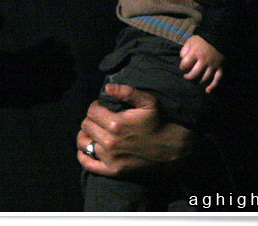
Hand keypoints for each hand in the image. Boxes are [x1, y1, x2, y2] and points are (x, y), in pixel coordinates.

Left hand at [77, 84, 194, 177]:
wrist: (174, 150)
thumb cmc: (160, 123)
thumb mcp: (148, 102)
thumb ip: (126, 92)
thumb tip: (107, 87)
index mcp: (116, 123)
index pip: (91, 111)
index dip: (96, 106)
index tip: (102, 107)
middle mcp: (110, 142)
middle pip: (86, 125)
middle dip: (91, 119)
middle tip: (101, 119)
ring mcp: (110, 158)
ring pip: (83, 142)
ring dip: (85, 135)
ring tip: (94, 131)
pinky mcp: (113, 171)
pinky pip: (88, 164)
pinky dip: (83, 156)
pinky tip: (87, 148)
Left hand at [179, 35, 223, 92]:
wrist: (217, 38)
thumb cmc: (201, 41)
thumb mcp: (189, 42)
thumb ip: (184, 51)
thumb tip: (182, 60)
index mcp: (195, 53)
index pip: (185, 64)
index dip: (182, 67)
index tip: (183, 67)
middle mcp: (204, 60)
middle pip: (194, 74)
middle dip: (188, 77)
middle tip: (186, 76)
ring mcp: (213, 65)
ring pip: (204, 78)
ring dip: (198, 81)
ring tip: (194, 80)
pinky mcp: (220, 68)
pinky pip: (217, 79)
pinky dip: (213, 86)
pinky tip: (208, 91)